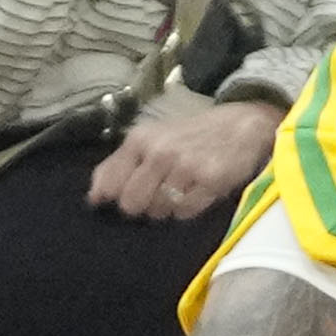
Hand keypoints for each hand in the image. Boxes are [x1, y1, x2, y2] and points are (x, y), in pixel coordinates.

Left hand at [89, 95, 279, 221]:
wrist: (242, 123)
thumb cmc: (191, 135)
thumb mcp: (150, 138)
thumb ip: (116, 165)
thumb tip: (93, 198)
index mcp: (140, 140)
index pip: (110, 185)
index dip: (116, 197)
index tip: (127, 195)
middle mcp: (160, 152)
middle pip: (132, 204)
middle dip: (143, 205)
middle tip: (158, 193)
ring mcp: (186, 166)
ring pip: (159, 210)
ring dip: (168, 207)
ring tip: (181, 189)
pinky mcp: (211, 180)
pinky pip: (185, 212)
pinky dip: (189, 208)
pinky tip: (197, 191)